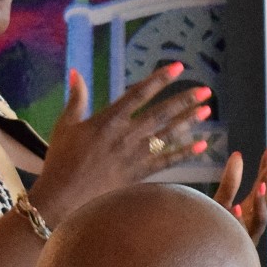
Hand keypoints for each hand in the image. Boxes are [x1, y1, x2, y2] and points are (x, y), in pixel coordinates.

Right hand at [31, 64, 211, 226]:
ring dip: (188, 122)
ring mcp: (133, 156)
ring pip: (167, 136)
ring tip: (206, 111)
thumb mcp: (65, 126)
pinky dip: (184, 153)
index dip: (160, 79)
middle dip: (184, 100)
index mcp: (107, 120)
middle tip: (205, 91)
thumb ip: (76, 98)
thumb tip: (75, 72)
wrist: (62, 198)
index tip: (178, 68)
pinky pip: (166, 162)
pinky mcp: (137, 175)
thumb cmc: (60, 161)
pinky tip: (201, 146)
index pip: (138, 94)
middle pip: (160, 113)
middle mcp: (125, 136)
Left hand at [214, 148, 266, 245]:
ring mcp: (248, 236)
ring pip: (260, 219)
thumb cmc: (213, 230)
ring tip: (260, 185)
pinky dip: (238, 221)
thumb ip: (231, 181)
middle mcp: (252, 222)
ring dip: (260, 202)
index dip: (266, 169)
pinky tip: (235, 208)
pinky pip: (239, 235)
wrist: (202, 260)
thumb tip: (238, 154)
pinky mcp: (238, 248)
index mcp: (250, 209)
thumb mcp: (221, 201)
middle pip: (265, 200)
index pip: (262, 185)